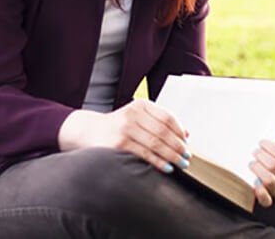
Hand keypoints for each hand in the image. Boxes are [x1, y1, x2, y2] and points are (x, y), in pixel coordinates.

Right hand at [57, 100, 189, 173]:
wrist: (87, 131)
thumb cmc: (117, 127)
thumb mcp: (137, 118)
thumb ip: (159, 122)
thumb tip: (186, 134)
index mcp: (140, 105)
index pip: (167, 118)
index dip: (179, 132)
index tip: (187, 144)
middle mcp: (133, 114)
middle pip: (163, 132)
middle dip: (178, 147)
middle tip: (186, 157)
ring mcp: (125, 128)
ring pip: (156, 144)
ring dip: (172, 156)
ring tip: (180, 164)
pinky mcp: (118, 144)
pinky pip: (144, 154)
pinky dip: (158, 162)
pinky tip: (166, 168)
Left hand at [249, 130, 274, 207]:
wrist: (271, 172)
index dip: (269, 146)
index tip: (261, 142)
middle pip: (274, 166)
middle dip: (261, 156)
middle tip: (255, 151)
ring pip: (269, 180)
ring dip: (258, 169)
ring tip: (252, 163)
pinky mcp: (268, 200)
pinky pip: (266, 200)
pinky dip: (260, 192)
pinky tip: (255, 182)